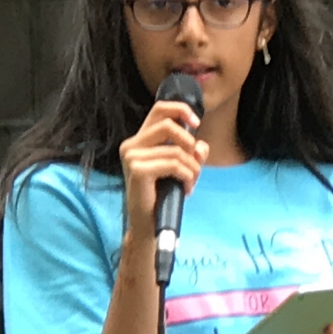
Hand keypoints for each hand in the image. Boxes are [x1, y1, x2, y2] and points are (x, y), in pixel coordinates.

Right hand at [118, 101, 209, 239]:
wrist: (149, 224)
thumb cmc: (163, 195)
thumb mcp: (182, 169)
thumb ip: (192, 153)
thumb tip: (201, 146)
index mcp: (139, 140)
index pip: (159, 109)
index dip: (181, 110)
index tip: (197, 122)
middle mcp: (131, 145)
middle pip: (168, 125)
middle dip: (189, 143)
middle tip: (194, 163)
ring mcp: (132, 157)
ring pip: (175, 150)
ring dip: (192, 168)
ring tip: (190, 183)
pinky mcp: (138, 170)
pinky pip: (174, 164)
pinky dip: (187, 176)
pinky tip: (186, 189)